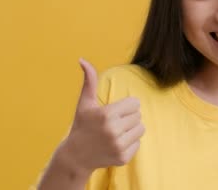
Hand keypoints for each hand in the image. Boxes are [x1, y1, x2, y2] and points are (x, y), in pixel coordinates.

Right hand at [63, 58, 144, 172]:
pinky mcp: (123, 157)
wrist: (76, 156)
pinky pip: (138, 143)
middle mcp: (113, 130)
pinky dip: (130, 142)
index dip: (126, 105)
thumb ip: (89, 81)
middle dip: (128, 117)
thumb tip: (82, 59)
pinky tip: (116, 143)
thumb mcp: (85, 103)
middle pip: (138, 115)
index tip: (115, 111)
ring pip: (141, 128)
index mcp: (106, 114)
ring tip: (117, 131)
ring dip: (132, 129)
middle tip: (115, 122)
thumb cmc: (82, 125)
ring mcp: (118, 145)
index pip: (135, 103)